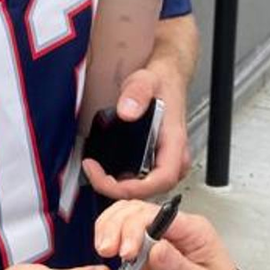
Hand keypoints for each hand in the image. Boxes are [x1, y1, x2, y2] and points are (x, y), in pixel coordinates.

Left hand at [81, 65, 189, 199]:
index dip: (135, 188)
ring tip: (96, 173)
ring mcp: (166, 161)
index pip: (162, 179)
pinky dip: (123, 181)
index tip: (108, 181)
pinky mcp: (157, 161)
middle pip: (151, 190)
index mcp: (175, 142)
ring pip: (146, 189)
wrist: (167, 80)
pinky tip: (107, 173)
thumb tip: (126, 112)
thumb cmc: (161, 84)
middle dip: (120, 189)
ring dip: (120, 187)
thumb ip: (136, 93)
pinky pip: (143, 181)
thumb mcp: (146, 81)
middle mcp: (174, 157)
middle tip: (94, 173)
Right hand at [94, 200, 248, 269]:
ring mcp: (155, 241)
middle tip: (107, 250)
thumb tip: (156, 248)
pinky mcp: (143, 256)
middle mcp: (172, 230)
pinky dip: (108, 241)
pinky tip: (105, 256)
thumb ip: (178, 268)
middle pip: (136, 210)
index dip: (135, 227)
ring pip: (124, 217)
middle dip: (117, 226)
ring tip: (103, 250)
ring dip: (109, 229)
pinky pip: (120, 239)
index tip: (126, 251)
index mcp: (192, 230)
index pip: (157, 214)